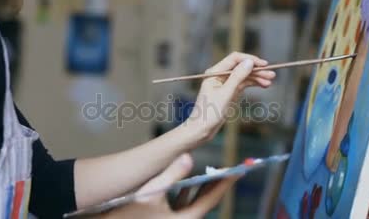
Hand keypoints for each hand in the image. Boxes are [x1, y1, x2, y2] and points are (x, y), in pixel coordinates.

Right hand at [102, 154, 239, 218]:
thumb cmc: (129, 213)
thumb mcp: (151, 192)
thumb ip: (171, 174)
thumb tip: (189, 157)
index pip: (212, 198)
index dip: (226, 182)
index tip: (239, 170)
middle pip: (206, 201)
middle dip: (217, 184)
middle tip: (230, 168)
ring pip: (196, 203)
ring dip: (202, 188)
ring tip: (212, 172)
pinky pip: (185, 206)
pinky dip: (188, 193)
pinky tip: (186, 182)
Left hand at [185, 52, 274, 143]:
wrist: (202, 129)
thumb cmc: (210, 112)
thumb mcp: (226, 94)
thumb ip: (237, 77)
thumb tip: (249, 62)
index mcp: (214, 72)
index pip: (235, 59)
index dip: (250, 60)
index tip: (264, 65)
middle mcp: (219, 75)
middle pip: (241, 67)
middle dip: (256, 70)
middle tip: (272, 75)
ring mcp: (225, 83)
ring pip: (244, 76)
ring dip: (257, 78)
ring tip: (270, 82)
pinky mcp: (229, 91)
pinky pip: (243, 84)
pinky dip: (253, 84)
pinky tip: (263, 85)